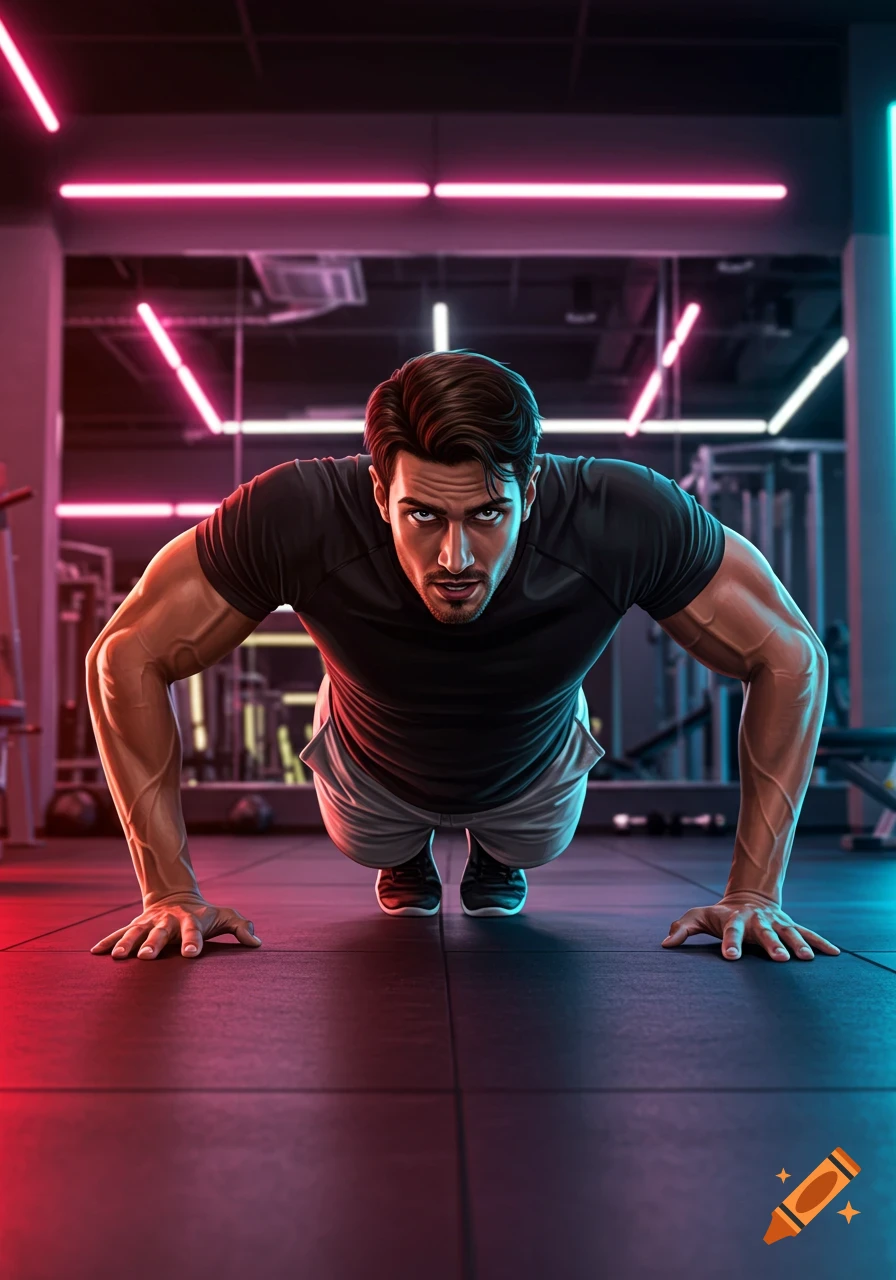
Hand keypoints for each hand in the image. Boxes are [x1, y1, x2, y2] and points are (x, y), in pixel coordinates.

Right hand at [90, 893, 262, 959]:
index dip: (193, 943)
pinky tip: (95, 953)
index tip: (191, 955)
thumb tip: (258, 944)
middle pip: (161, 933)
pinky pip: (120, 932)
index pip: (194, 932)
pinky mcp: (137, 924)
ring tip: (119, 957)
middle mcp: (169, 921)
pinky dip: (108, 942)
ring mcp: (150, 922)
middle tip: (145, 957)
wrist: (177, 896)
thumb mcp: (226, 916)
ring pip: (137, 932)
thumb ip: (242, 927)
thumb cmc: (206, 914)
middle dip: (153, 945)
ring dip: (127, 943)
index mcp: (191, 920)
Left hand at [661, 892, 840, 960]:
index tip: (731, 958)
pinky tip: (834, 954)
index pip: (731, 932)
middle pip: (765, 933)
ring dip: (799, 945)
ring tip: (807, 959)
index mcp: (734, 919)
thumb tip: (665, 945)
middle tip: (780, 959)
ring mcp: (776, 922)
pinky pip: (807, 933)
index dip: (730, 944)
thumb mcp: (698, 916)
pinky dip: (820, 942)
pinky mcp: (789, 925)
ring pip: (789, 932)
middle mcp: (757, 920)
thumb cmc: (718, 914)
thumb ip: (682, 929)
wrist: (747, 898)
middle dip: (772, 945)